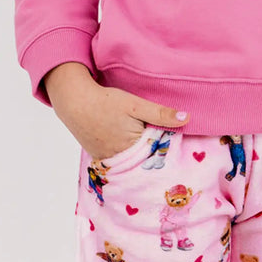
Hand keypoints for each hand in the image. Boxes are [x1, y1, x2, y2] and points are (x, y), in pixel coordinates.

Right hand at [43, 65, 185, 158]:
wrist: (74, 101)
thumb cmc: (105, 102)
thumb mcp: (135, 104)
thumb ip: (160, 113)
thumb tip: (187, 119)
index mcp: (133, 149)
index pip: (159, 153)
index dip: (168, 147)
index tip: (179, 142)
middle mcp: (121, 160)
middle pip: (146, 159)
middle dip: (156, 153)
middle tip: (164, 144)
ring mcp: (109, 160)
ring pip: (133, 160)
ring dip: (142, 154)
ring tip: (148, 144)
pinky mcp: (100, 157)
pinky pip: (120, 159)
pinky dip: (127, 154)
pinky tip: (130, 144)